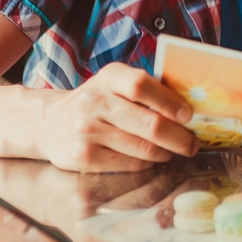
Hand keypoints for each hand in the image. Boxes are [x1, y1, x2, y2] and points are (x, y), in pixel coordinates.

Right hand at [36, 63, 197, 172]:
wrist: (48, 122)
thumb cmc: (96, 101)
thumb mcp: (114, 83)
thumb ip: (146, 89)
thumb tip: (189, 105)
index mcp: (109, 78)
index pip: (141, 86)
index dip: (170, 102)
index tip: (189, 115)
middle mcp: (95, 102)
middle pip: (150, 124)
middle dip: (179, 137)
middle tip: (192, 144)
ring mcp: (87, 131)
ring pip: (143, 148)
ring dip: (166, 152)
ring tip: (174, 150)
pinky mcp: (84, 158)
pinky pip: (129, 164)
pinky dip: (147, 163)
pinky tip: (150, 158)